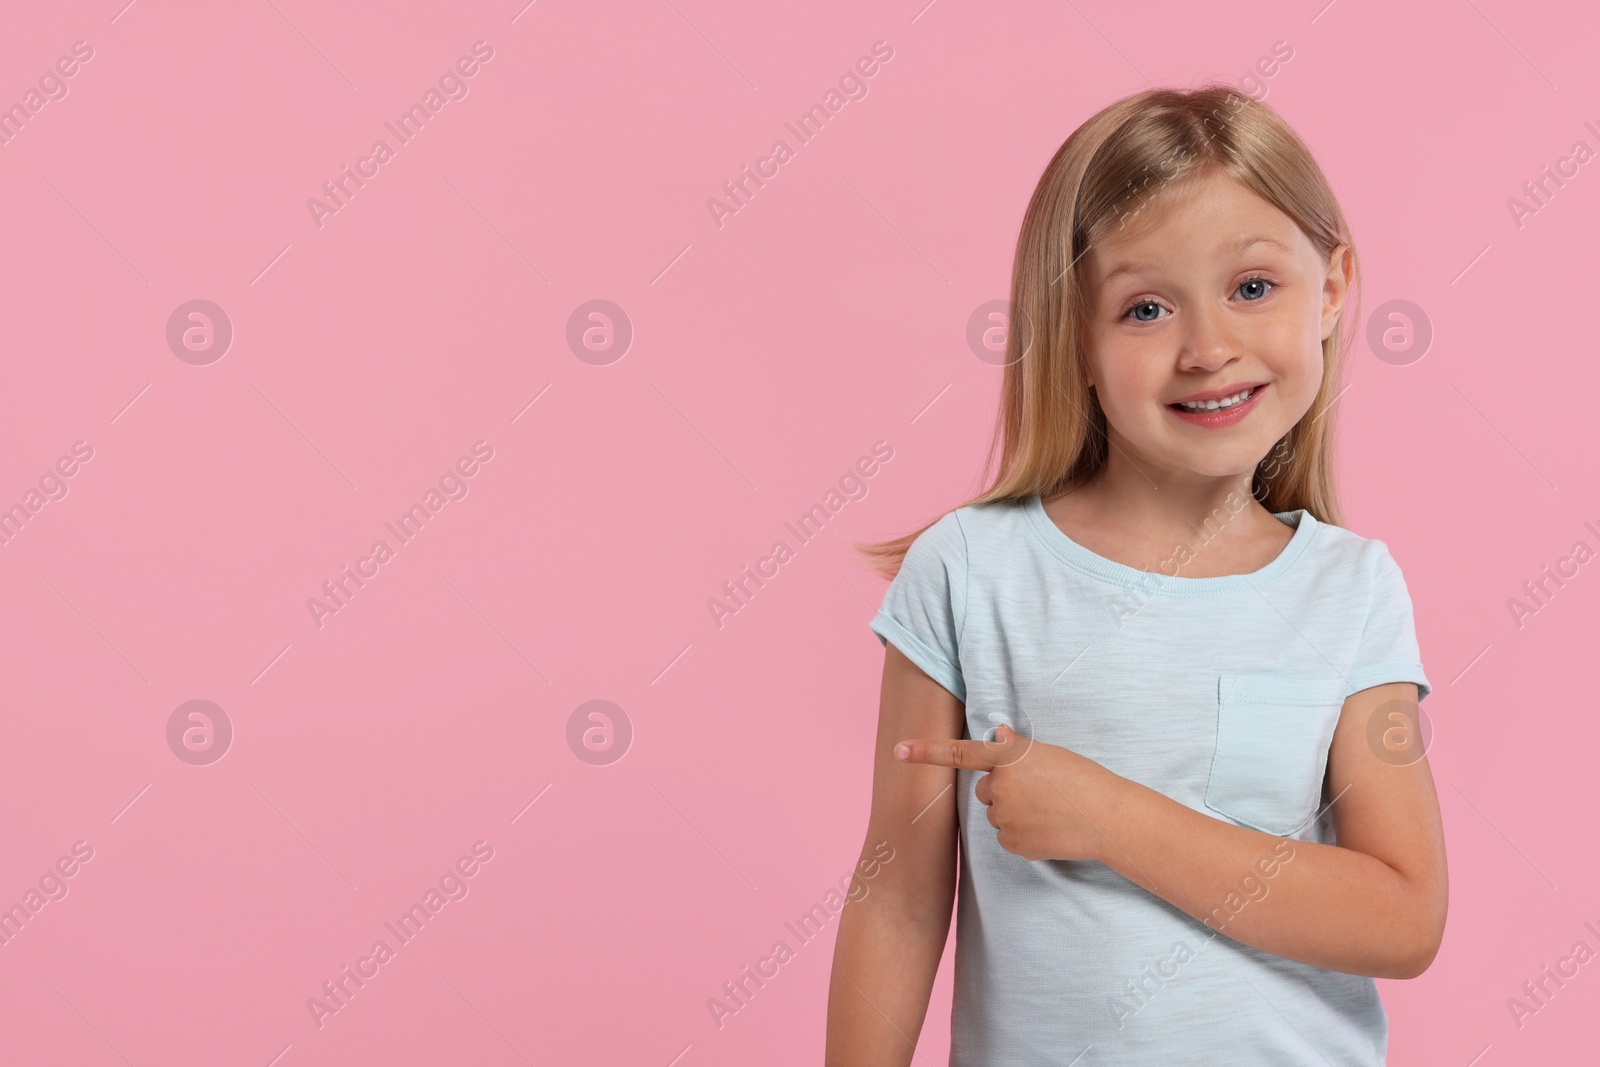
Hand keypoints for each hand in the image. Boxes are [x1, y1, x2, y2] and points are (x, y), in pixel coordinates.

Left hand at [893, 724, 1124, 862]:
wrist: (1108, 818)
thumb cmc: (1084, 780)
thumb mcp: (1050, 754)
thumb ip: (1017, 749)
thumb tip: (998, 735)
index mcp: (1010, 759)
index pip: (960, 753)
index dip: (926, 751)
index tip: (899, 750)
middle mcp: (1001, 787)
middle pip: (985, 790)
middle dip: (1004, 791)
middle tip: (1040, 793)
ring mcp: (1005, 817)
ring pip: (997, 815)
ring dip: (1014, 813)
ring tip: (1049, 811)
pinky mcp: (1012, 844)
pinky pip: (1007, 837)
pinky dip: (1023, 834)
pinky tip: (1048, 829)